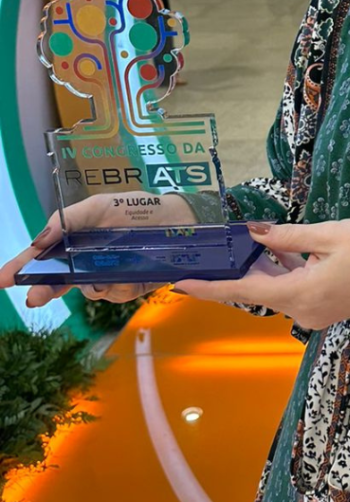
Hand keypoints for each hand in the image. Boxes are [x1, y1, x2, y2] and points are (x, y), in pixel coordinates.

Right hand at [0, 191, 195, 307]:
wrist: (180, 218)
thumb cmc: (138, 208)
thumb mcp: (102, 205)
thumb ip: (70, 219)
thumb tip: (38, 240)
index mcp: (76, 241)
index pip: (41, 258)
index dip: (20, 269)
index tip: (2, 279)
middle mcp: (87, 262)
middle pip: (57, 283)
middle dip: (44, 290)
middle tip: (35, 297)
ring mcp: (108, 276)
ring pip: (87, 291)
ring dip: (91, 284)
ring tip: (105, 270)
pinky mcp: (130, 286)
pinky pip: (116, 294)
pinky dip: (119, 286)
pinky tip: (130, 273)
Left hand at [172, 219, 349, 330]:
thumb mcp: (329, 234)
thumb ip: (287, 237)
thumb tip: (253, 233)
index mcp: (299, 292)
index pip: (244, 291)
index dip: (210, 287)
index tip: (180, 284)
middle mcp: (302, 311)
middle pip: (258, 292)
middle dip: (239, 271)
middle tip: (217, 251)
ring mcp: (314, 314)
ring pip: (277, 291)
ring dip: (265, 270)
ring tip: (251, 244)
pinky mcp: (324, 311)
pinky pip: (294, 293)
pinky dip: (284, 275)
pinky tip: (281, 254)